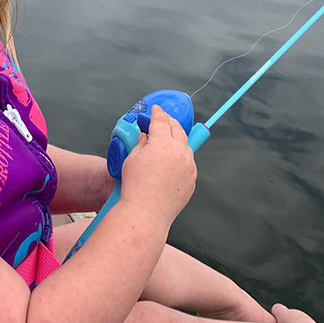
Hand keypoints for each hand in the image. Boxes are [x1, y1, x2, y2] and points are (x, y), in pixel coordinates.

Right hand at [119, 105, 196, 223]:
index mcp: (162, 144)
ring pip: (185, 146)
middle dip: (169, 122)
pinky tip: (171, 162)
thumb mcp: (132, 159)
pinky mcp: (192, 179)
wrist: (146, 212)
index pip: (161, 121)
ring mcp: (188, 166)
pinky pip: (188, 162)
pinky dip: (181, 158)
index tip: (155, 110)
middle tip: (162, 119)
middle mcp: (179, 152)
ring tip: (167, 140)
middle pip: (177, 129)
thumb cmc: (135, 187)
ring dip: (177, 139)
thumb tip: (147, 136)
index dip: (157, 113)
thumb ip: (141, 143)